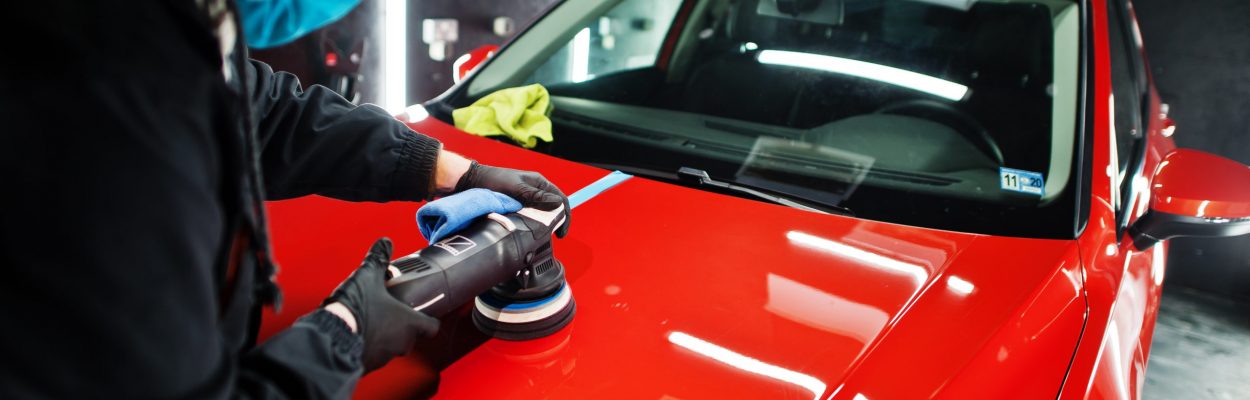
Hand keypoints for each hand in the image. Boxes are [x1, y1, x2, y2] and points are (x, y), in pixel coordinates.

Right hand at [324, 238, 439, 371]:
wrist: (332, 336)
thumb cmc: (356, 309)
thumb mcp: (368, 276)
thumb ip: (379, 259)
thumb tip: (385, 242)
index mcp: (408, 322)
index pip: (432, 327)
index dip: (430, 320)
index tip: (426, 314)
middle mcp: (400, 342)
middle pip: (411, 338)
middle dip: (402, 327)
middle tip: (391, 314)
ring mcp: (384, 357)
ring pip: (391, 348)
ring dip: (384, 338)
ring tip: (372, 323)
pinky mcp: (367, 365)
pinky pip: (373, 357)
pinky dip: (368, 348)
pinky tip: (358, 335)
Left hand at [455, 161, 570, 237]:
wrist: (473, 181)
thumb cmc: (493, 181)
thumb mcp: (517, 188)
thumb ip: (536, 196)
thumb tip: (557, 203)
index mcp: (539, 182)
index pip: (561, 199)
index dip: (565, 215)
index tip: (562, 231)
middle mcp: (535, 189)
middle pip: (554, 207)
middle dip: (558, 221)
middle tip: (556, 236)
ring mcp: (527, 197)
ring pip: (543, 212)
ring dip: (546, 224)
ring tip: (545, 236)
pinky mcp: (519, 204)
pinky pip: (532, 215)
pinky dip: (535, 223)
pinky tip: (533, 231)